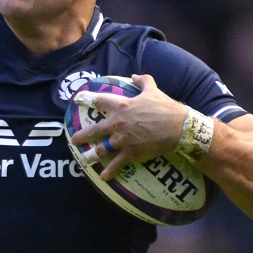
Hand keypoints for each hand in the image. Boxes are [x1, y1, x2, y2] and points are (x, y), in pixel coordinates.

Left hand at [69, 74, 188, 178]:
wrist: (178, 127)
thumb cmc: (166, 107)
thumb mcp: (153, 90)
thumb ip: (143, 81)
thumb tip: (134, 75)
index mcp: (122, 105)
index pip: (99, 101)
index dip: (86, 99)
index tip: (77, 100)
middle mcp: (118, 123)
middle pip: (94, 129)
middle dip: (82, 135)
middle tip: (74, 140)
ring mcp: (123, 139)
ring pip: (101, 149)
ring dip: (91, 155)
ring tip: (85, 160)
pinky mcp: (131, 153)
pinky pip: (117, 164)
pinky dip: (109, 171)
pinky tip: (103, 177)